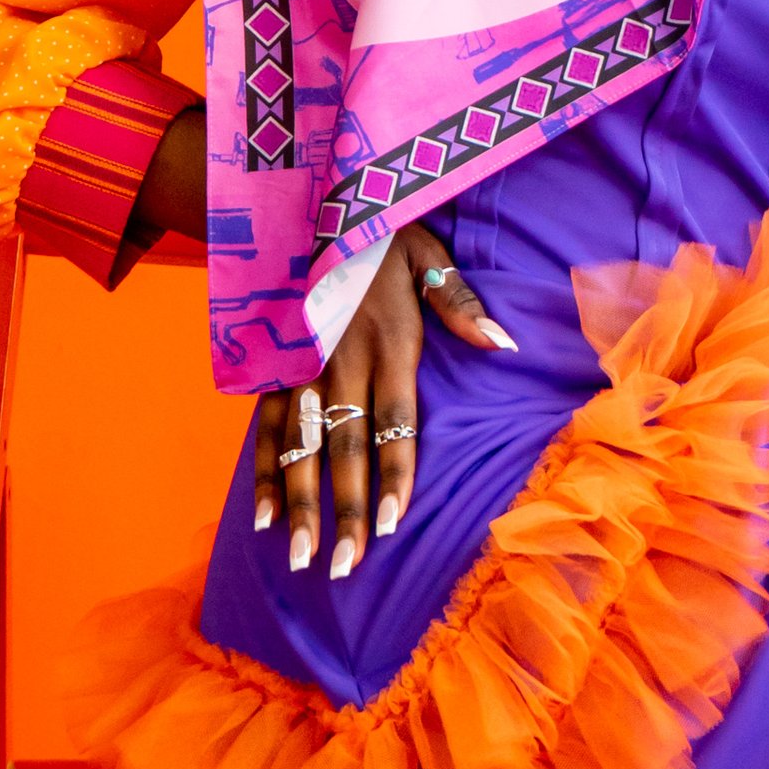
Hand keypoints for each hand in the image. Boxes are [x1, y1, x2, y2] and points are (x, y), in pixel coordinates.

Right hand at [252, 226, 515, 577]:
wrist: (309, 201)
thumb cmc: (383, 233)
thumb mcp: (430, 255)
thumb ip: (462, 306)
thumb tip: (505, 346)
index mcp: (389, 341)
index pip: (395, 421)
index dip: (395, 474)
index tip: (396, 526)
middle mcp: (341, 361)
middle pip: (345, 449)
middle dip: (347, 511)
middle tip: (345, 567)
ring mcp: (300, 367)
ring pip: (299, 448)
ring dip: (301, 505)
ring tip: (306, 557)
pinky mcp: (272, 366)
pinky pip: (264, 428)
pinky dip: (262, 473)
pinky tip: (263, 518)